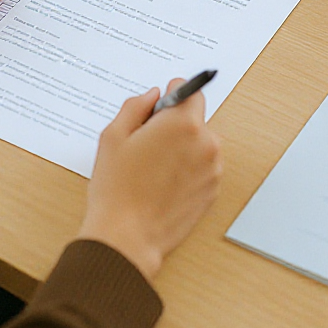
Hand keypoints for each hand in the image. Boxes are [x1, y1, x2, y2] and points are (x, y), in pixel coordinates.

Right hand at [77, 82, 222, 283]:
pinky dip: (189, 170)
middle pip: (195, 118)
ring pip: (200, 144)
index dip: (170, 96)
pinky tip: (164, 184)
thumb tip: (152, 95)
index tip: (158, 108)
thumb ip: (135, 106)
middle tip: (147, 144)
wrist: (127, 237)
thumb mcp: (114, 136)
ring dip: (184, 147)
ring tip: (154, 168)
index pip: (190, 91)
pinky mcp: (213, 191)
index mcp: (183, 123)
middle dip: (175, 124)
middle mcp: (205, 143)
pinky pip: (204, 167)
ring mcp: (213, 169)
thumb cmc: (117, 188)